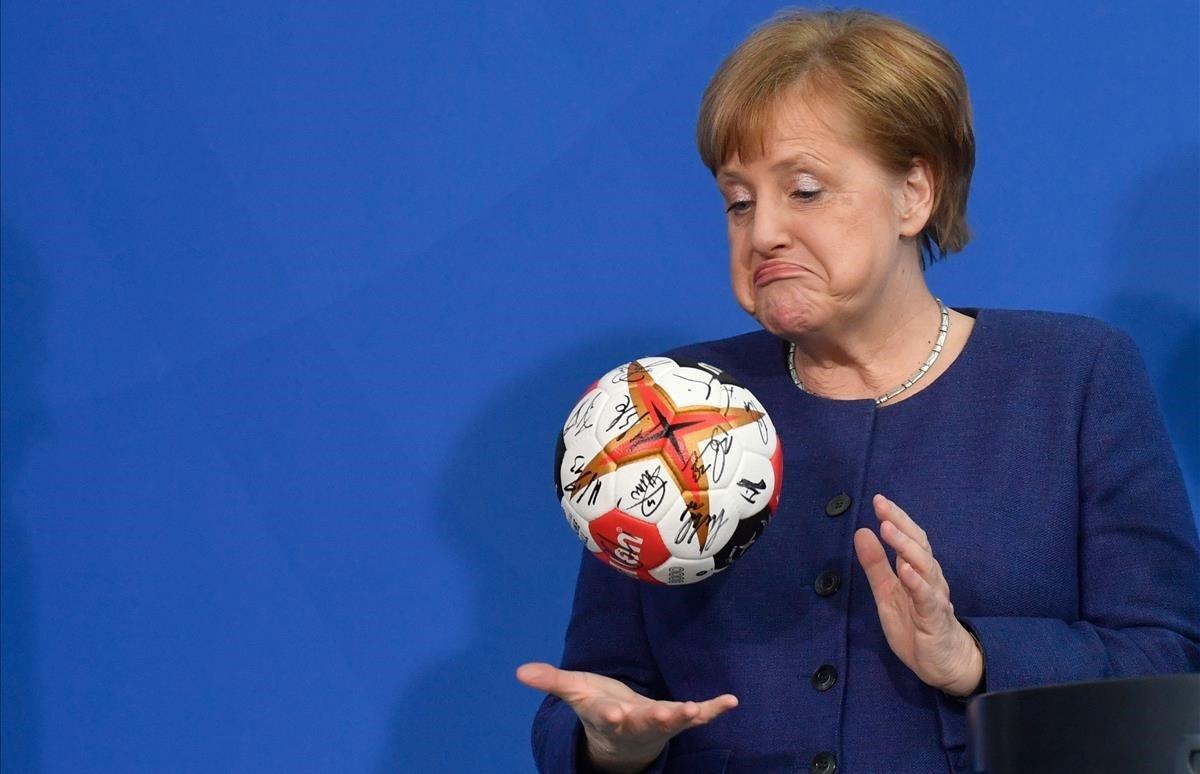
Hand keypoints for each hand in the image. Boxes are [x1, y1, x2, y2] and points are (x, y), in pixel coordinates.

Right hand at [516, 662, 737, 771]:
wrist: (620, 742)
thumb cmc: (597, 709)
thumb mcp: (574, 693)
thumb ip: (551, 681)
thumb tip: (519, 672)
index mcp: (608, 717)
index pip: (606, 717)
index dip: (609, 715)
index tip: (613, 713)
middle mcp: (635, 724)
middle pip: (645, 723)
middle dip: (656, 718)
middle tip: (668, 713)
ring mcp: (659, 725)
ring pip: (672, 723)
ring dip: (686, 717)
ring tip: (697, 710)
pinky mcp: (677, 721)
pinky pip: (698, 717)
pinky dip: (713, 711)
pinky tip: (731, 702)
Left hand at [853, 494, 982, 696]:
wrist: (945, 664)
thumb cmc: (916, 626)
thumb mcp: (887, 593)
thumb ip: (875, 565)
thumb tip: (862, 531)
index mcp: (918, 570)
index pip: (909, 538)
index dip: (896, 518)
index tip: (879, 499)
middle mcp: (930, 578)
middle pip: (918, 546)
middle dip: (900, 524)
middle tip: (882, 506)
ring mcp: (934, 597)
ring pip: (924, 567)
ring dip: (906, 547)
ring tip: (888, 529)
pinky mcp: (935, 619)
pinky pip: (927, 598)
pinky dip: (917, 583)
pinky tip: (905, 571)